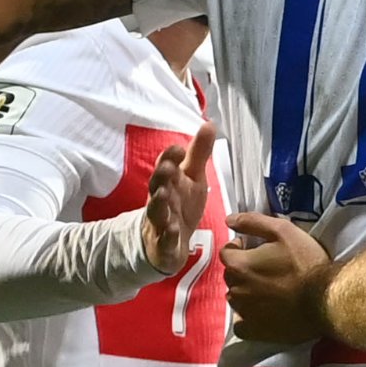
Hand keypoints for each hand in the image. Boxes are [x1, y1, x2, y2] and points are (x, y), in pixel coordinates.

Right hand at [143, 123, 213, 275]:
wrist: (167, 242)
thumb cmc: (181, 204)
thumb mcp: (192, 178)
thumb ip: (199, 153)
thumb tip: (209, 122)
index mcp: (168, 181)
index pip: (166, 165)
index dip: (170, 157)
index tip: (178, 148)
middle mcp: (160, 199)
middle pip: (157, 185)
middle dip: (161, 176)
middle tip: (168, 167)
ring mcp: (160, 221)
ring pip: (156, 211)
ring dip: (159, 203)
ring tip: (164, 194)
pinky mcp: (163, 243)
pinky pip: (164, 239)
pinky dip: (168, 235)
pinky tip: (174, 229)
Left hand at [220, 209, 331, 350]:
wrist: (326, 299)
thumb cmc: (306, 263)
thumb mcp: (283, 231)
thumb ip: (253, 222)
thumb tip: (228, 220)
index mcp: (240, 265)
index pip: (226, 253)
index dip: (238, 248)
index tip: (252, 248)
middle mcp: (236, 289)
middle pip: (231, 276)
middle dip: (242, 270)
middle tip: (264, 268)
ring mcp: (245, 312)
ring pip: (236, 299)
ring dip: (245, 292)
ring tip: (266, 290)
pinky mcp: (255, 331)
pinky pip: (241, 325)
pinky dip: (247, 318)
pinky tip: (260, 313)